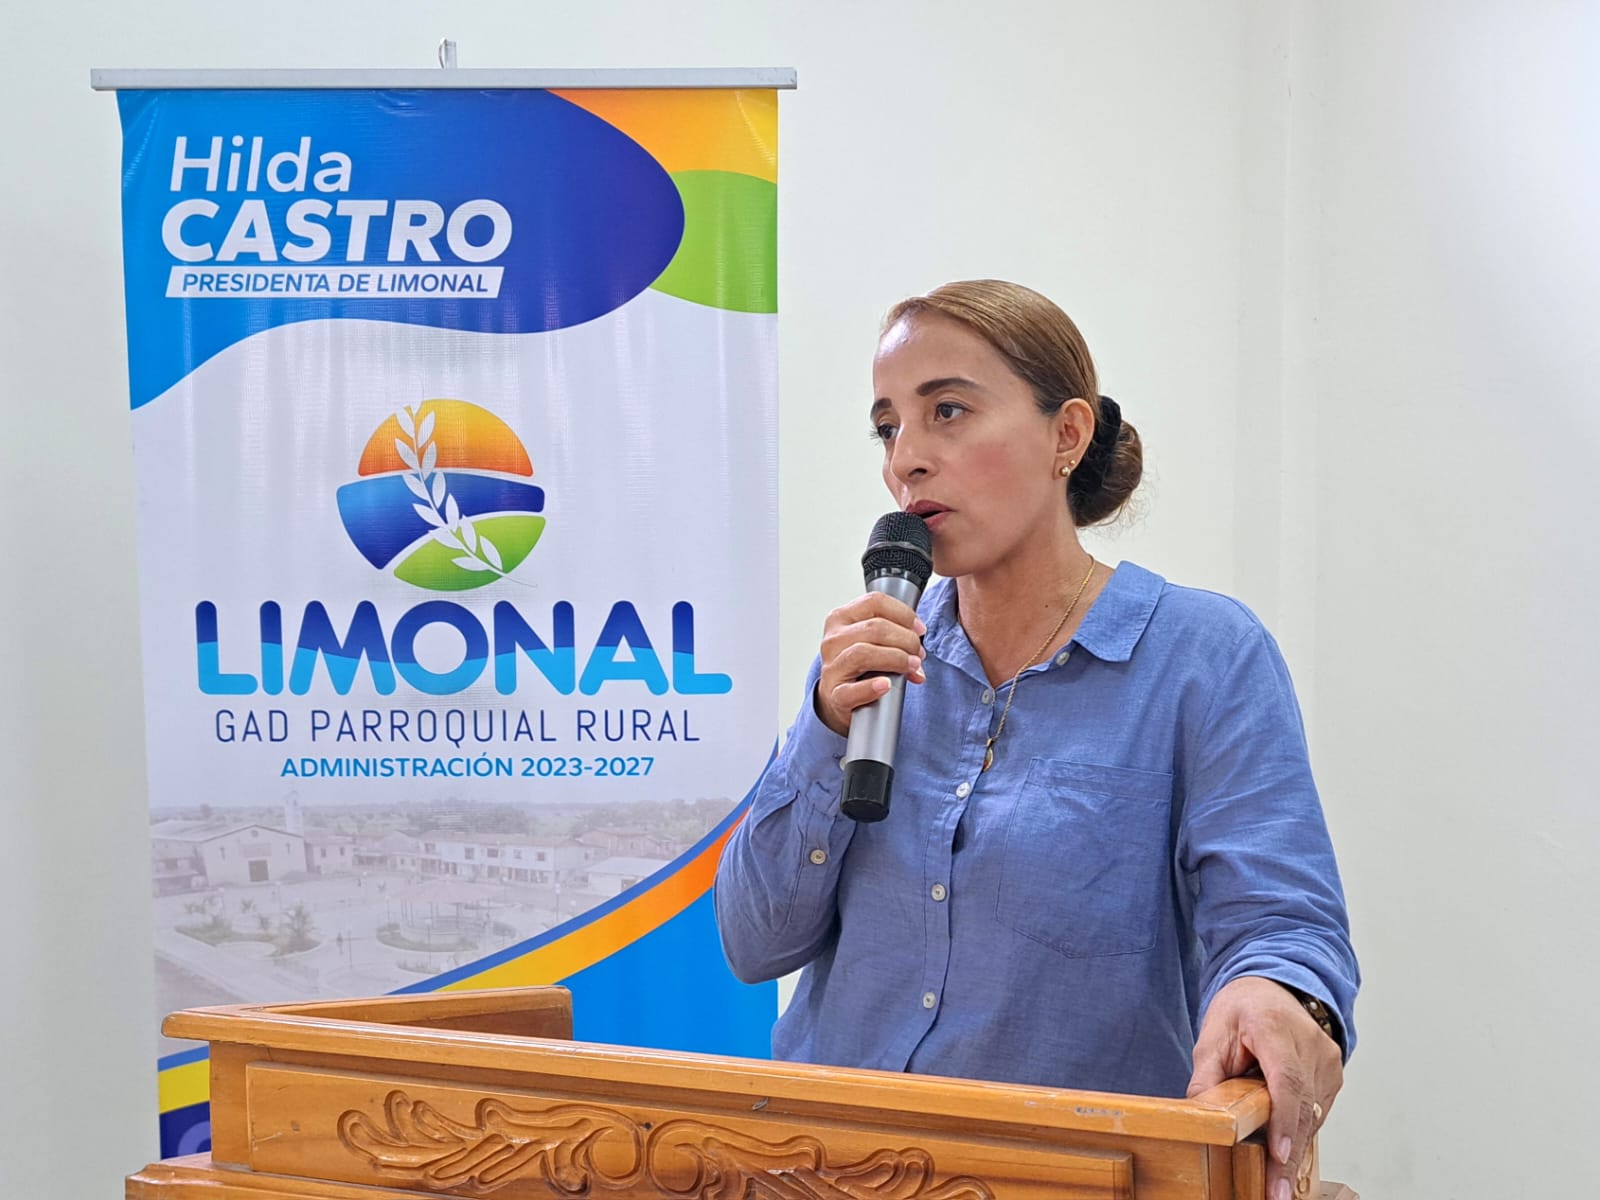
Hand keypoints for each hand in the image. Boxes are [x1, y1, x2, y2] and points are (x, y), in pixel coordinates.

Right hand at [813, 591, 926, 736]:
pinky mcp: (834, 694)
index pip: (874, 602)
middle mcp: (833, 639)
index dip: (904, 614)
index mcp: (841, 618)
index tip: (919, 629)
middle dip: (906, 640)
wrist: (837, 696)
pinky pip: (852, 690)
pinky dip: (872, 687)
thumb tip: (919, 652)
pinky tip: (886, 685)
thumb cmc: (857, 664)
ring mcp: (832, 667)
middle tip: (918, 654)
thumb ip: (896, 637)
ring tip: (911, 667)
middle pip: (875, 627)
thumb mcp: (870, 640)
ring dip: (896, 659)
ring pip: (864, 653)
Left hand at [1186, 976, 1342, 1199]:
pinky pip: (1317, 1111)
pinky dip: (1300, 1134)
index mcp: (1275, 1029)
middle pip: (1303, 1108)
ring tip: (1278, 1187)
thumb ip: (1208, 1075)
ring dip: (1295, 1151)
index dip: (1284, 1121)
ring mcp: (1327, 1061)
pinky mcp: (1333, 1074)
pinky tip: (1285, 1161)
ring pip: (1313, 1115)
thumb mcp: (1213, 1034)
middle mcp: (1310, 1045)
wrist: (1275, 987)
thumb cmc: (1243, 1008)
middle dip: (1289, 1156)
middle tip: (1277, 1193)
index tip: (1279, 1154)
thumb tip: (1200, 1116)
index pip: (1287, 1080)